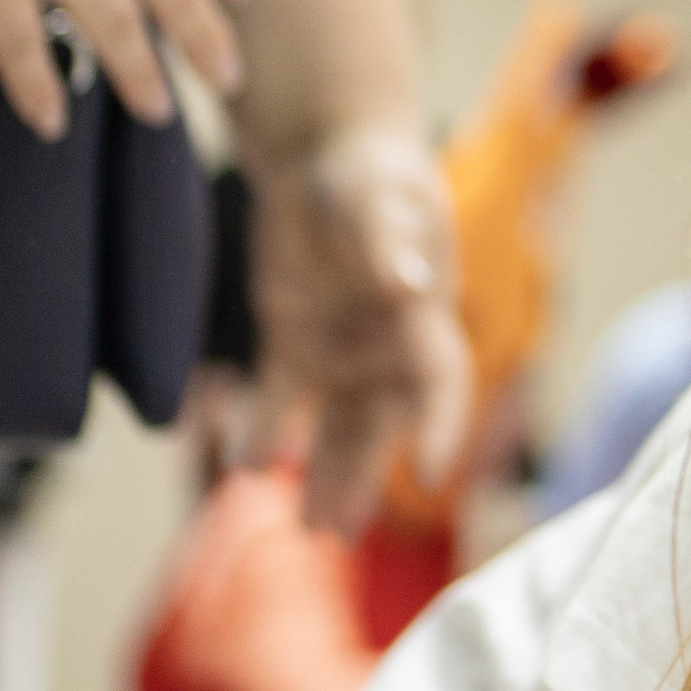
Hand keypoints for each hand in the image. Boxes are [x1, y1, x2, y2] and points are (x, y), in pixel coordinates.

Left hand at [251, 121, 472, 525]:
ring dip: (322, 477)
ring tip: (310, 530)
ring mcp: (338, 350)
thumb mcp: (379, 197)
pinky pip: (277, 400)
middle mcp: (384, 349)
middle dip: (362, 479)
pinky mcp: (290, 341)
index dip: (443, 427)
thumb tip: (407, 284)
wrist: (326, 159)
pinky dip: (263, 432)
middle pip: (380, 426)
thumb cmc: (369, 174)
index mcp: (422, 317)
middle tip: (341, 531)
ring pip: (332, 428)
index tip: (434, 476)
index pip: (442, 382)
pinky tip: (247, 467)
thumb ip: (389, 239)